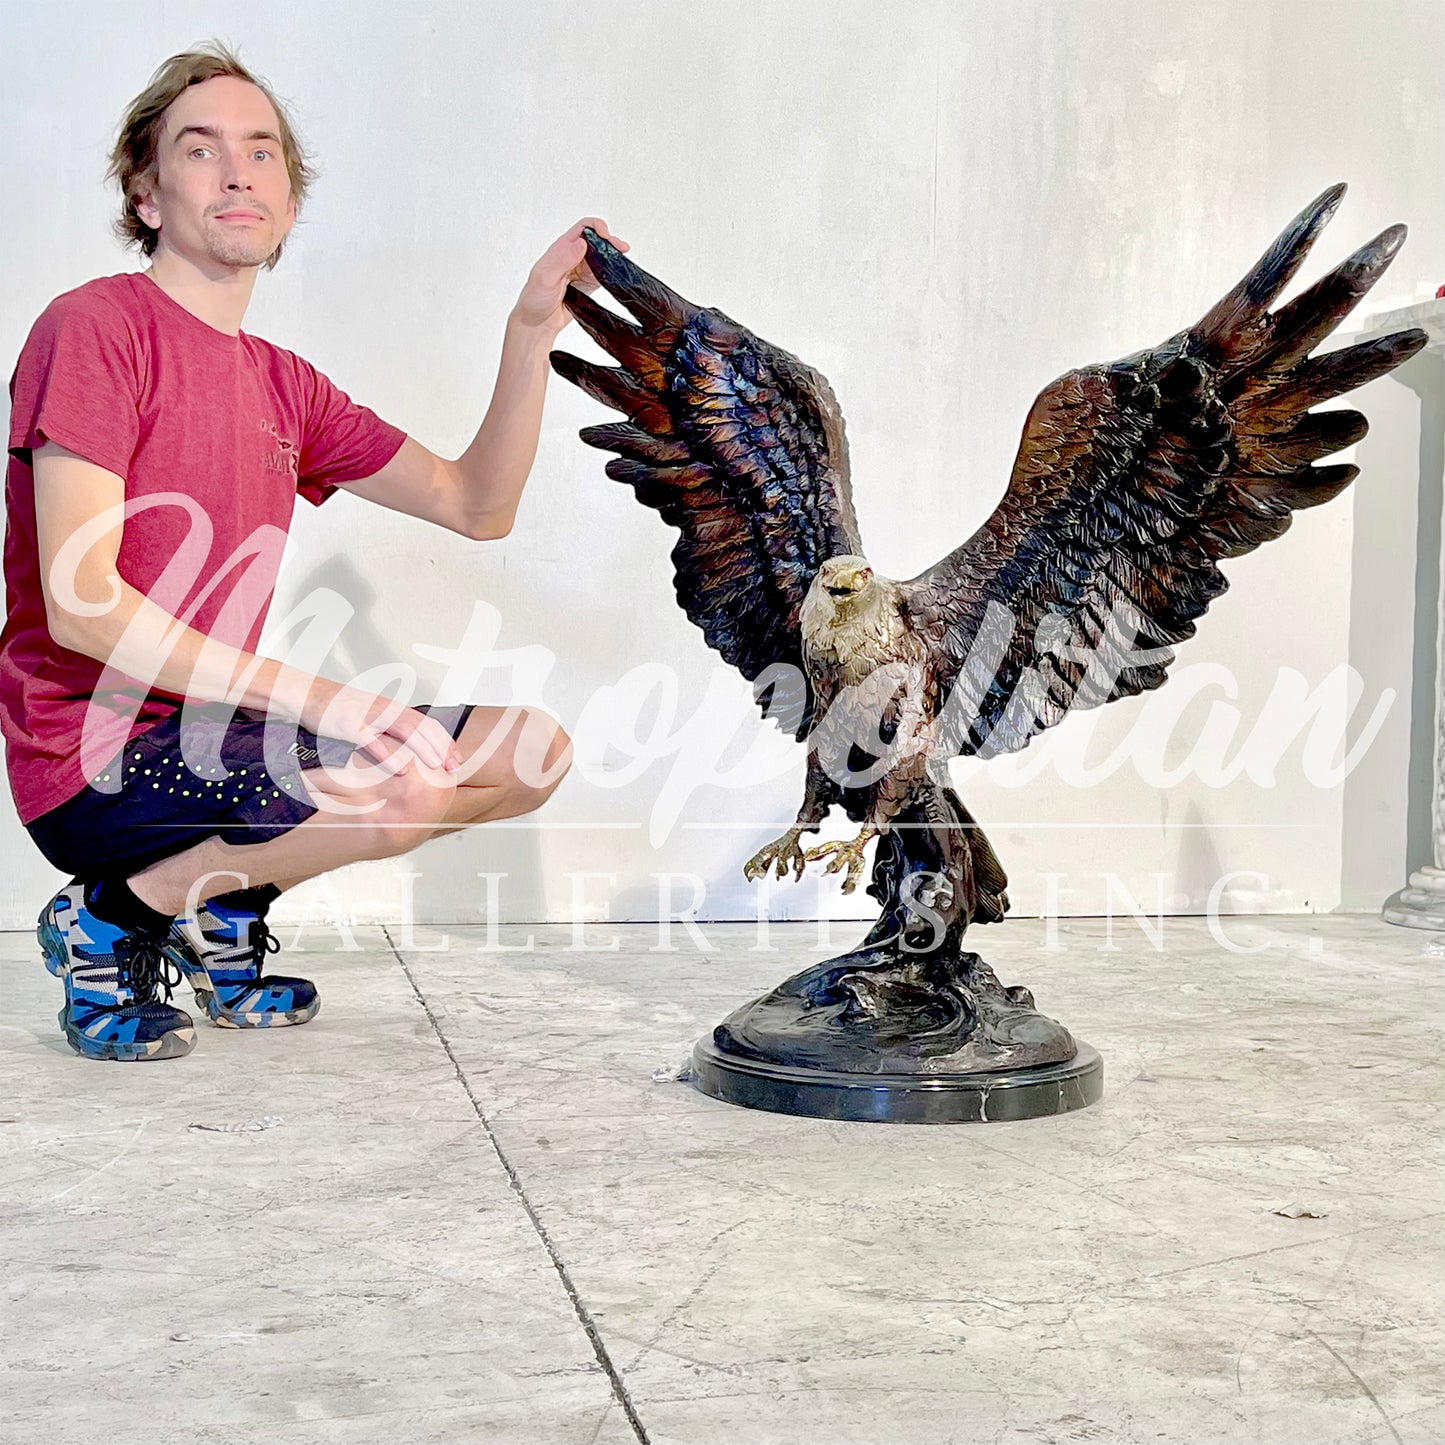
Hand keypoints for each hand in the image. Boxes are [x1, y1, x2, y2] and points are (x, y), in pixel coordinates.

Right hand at [299, 683, 462, 777]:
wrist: (308, 694)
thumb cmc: (339, 709)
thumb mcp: (371, 715)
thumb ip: (390, 728)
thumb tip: (409, 747)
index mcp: (392, 709)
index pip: (428, 723)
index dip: (445, 741)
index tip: (457, 758)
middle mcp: (385, 710)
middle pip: (421, 726)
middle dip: (441, 747)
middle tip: (454, 767)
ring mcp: (368, 716)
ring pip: (404, 730)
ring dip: (423, 748)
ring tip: (436, 766)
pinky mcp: (350, 725)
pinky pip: (372, 741)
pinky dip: (387, 755)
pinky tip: (400, 769)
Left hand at [511, 217, 629, 336]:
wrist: (537, 322)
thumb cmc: (534, 299)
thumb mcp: (546, 278)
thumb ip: (564, 260)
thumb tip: (582, 243)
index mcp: (561, 248)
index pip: (582, 228)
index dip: (596, 227)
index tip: (606, 236)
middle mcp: (573, 256)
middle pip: (596, 241)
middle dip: (610, 242)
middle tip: (622, 249)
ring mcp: (582, 270)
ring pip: (602, 256)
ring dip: (614, 256)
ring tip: (623, 259)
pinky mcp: (588, 284)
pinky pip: (603, 273)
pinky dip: (612, 271)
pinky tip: (618, 272)